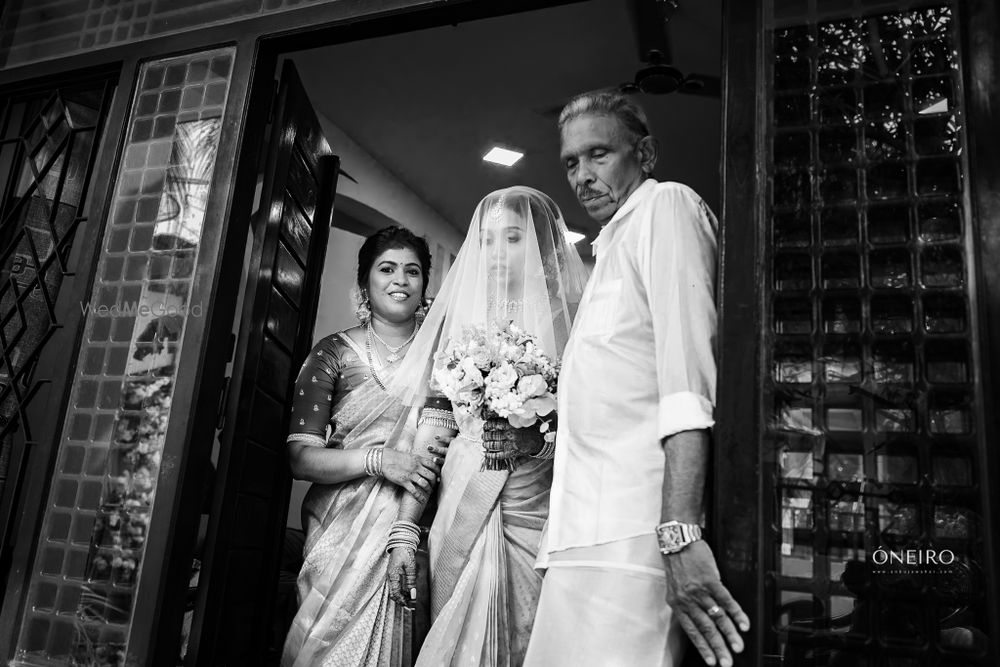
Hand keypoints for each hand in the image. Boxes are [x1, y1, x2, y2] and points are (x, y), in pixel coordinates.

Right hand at [381, 450, 439, 503]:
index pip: (433, 465)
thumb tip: (425, 464)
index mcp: (419, 459)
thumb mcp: (411, 456)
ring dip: (429, 489)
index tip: (439, 476)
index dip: (438, 472)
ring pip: (425, 483)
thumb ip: (419, 460)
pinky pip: (414, 491)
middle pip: (431, 475)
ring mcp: (411, 474)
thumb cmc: (396, 457)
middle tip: (434, 485)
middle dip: (434, 482)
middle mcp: (417, 467)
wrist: (384, 459)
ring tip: (429, 492)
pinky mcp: (404, 481)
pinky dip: (419, 496)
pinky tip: (422, 500)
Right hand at [387, 545, 416, 606]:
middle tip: (411, 607)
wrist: (401, 543)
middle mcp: (390, 577)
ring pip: (394, 591)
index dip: (402, 601)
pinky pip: (396, 586)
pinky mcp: (394, 574)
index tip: (410, 606)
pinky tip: (408, 594)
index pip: (395, 593)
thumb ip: (411, 581)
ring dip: (402, 597)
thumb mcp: (410, 567)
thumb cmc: (405, 553)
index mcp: (392, 576)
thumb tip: (412, 595)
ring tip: (411, 603)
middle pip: (393, 594)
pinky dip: (401, 592)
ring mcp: (391, 576)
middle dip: (402, 602)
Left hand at [482, 419, 543, 455]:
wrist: (539, 439)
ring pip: (494, 444)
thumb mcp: (520, 421)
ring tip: (484, 444)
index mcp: (512, 425)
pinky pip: (499, 455)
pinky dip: (491, 455)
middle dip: (486, 436)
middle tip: (483, 436)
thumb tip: (496, 420)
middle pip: (493, 435)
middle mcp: (510, 434)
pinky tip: (486, 454)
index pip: (495, 423)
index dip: (488, 425)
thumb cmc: (529, 429)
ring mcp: (511, 444)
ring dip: (487, 444)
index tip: (485, 425)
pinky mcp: (513, 452)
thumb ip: (509, 420)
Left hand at [662, 540, 748, 666]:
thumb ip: (687, 604)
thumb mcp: (676, 587)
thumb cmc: (678, 563)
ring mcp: (699, 590)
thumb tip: (701, 621)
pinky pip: (725, 600)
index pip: (692, 631)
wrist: (678, 540)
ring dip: (730, 634)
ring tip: (738, 646)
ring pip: (717, 617)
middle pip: (705, 629)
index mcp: (677, 604)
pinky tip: (743, 623)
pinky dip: (736, 613)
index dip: (703, 647)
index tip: (712, 661)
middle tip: (727, 662)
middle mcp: (687, 599)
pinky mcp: (710, 580)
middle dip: (718, 647)